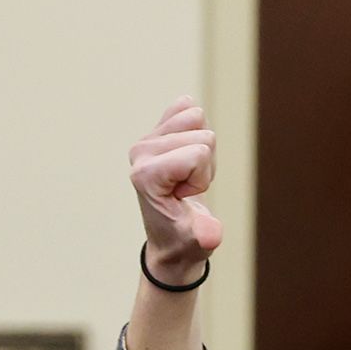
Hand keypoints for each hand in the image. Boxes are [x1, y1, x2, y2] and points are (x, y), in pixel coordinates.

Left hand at [129, 100, 220, 281]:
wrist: (172, 236)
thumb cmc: (183, 239)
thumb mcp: (197, 243)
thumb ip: (204, 237)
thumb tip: (210, 236)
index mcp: (145, 175)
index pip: (198, 153)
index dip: (202, 178)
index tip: (184, 197)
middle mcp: (140, 152)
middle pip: (203, 136)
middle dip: (205, 165)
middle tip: (187, 189)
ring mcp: (147, 138)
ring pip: (197, 118)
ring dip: (202, 149)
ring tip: (187, 175)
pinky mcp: (156, 129)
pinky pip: (187, 105)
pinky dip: (196, 127)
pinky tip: (186, 153)